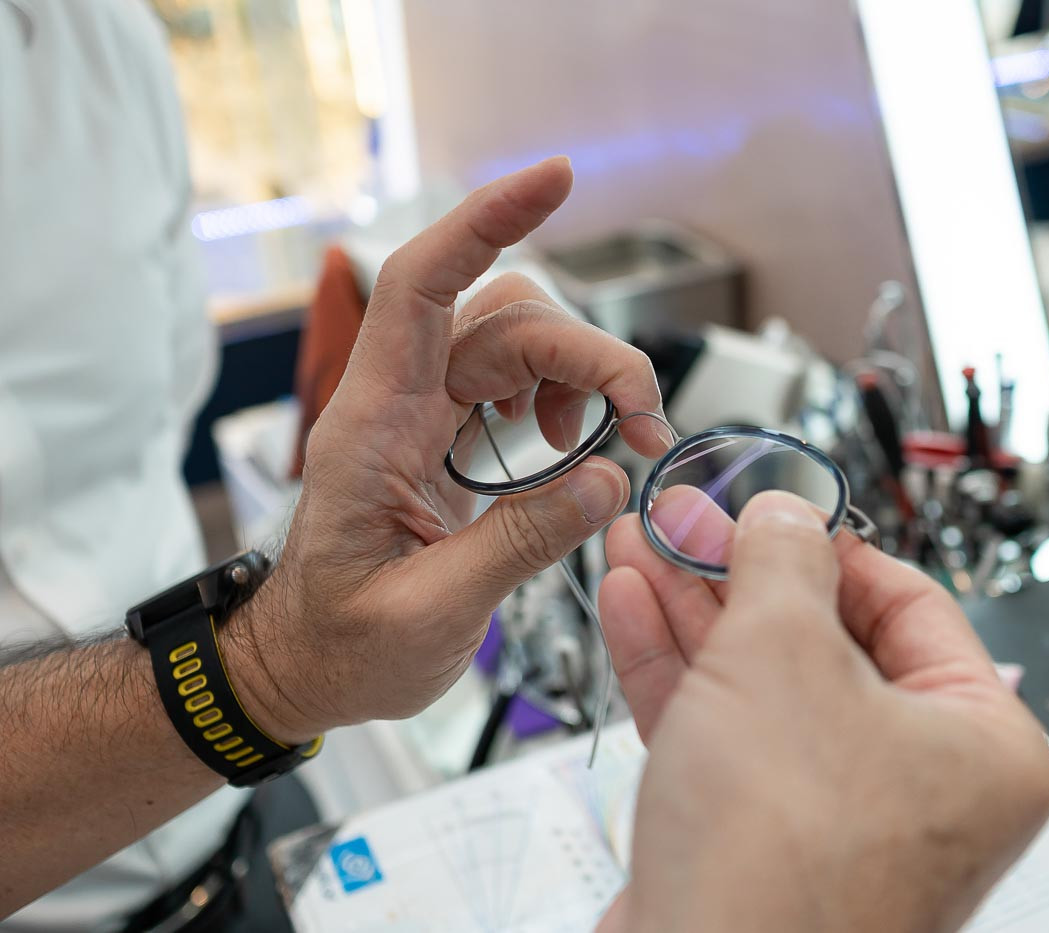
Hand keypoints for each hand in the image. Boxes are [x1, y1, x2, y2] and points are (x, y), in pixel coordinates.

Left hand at [222, 157, 670, 741]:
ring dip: (582, 373)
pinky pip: (518, 382)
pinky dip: (565, 398)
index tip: (553, 179)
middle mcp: (399, 403)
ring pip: (519, 342)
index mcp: (373, 427)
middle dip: (590, 352)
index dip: (483, 222)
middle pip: (506, 320)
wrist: (304, 665)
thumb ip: (519, 542)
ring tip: (615, 437)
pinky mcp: (449, 439)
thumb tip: (608, 480)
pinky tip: (575, 446)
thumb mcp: (429, 613)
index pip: (421, 287)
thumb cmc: (342, 644)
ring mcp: (425, 416)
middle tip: (644, 423)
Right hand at [597, 493, 1048, 931]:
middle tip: (689, 519)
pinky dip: (680, 669)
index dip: (827, 542)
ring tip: (645, 546)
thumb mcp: (783, 655)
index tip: (767, 503)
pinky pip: (727, 731)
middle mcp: (920, 786)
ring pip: (764, 682)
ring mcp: (836, 818)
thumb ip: (783, 562)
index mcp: (981, 744)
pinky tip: (635, 607)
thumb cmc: (779, 865)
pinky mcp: (760, 839)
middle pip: (826, 639)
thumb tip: (783, 513)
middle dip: (741, 572)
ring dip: (696, 610)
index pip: (909, 601)